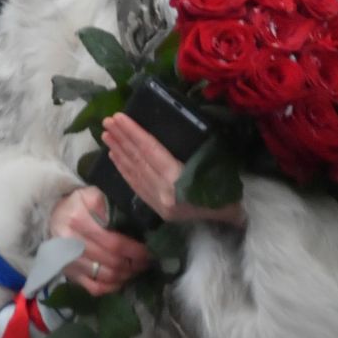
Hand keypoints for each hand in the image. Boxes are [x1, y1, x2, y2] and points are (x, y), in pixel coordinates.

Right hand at [47, 186, 151, 295]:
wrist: (52, 216)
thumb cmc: (77, 204)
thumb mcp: (91, 195)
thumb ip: (109, 205)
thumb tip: (135, 222)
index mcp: (77, 219)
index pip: (114, 243)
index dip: (135, 250)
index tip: (149, 251)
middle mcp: (70, 243)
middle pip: (111, 261)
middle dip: (134, 264)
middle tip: (146, 262)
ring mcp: (69, 261)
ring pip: (105, 276)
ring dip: (126, 276)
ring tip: (136, 269)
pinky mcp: (69, 274)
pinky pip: (94, 288)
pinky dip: (111, 287)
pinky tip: (121, 280)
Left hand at [103, 113, 244, 227]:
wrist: (231, 220)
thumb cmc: (226, 187)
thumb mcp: (212, 164)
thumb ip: (188, 152)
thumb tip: (166, 127)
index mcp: (178, 180)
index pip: (150, 151)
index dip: (133, 133)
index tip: (119, 117)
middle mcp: (164, 192)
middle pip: (138, 160)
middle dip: (121, 138)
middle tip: (107, 121)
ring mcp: (158, 202)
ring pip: (134, 172)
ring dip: (118, 151)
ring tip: (106, 135)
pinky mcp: (156, 209)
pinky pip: (135, 185)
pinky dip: (124, 169)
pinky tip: (114, 156)